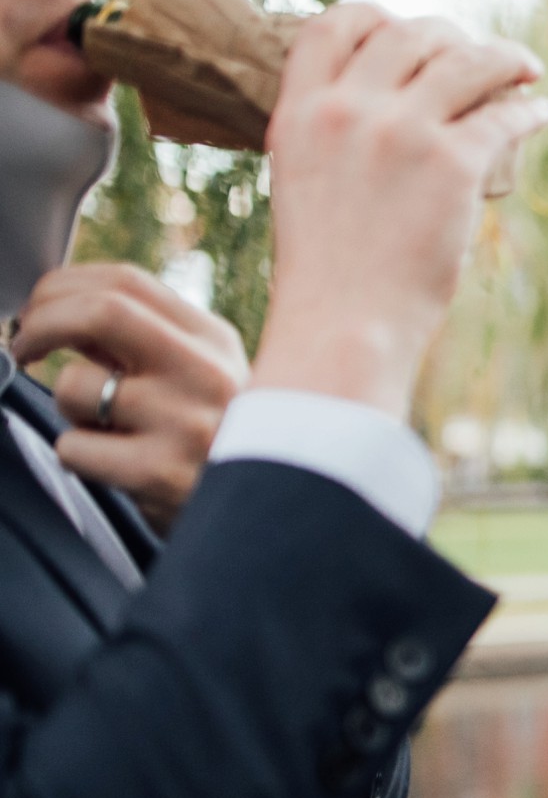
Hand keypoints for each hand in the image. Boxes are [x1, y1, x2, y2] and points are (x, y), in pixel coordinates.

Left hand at [13, 263, 246, 531]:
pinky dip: (79, 457)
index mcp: (214, 341)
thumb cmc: (217, 443)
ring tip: (109, 432)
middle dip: (41, 322)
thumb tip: (58, 310)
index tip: (36, 312)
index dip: (61, 289)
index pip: (126, 283)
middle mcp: (206, 373)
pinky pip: (73, 448)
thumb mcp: (199, 379)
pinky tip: (119, 469)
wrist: (273, 514)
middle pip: (100, 312)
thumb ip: (140, 343)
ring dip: (69, 409)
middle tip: (23, 347)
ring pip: (74, 388)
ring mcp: (185, 424)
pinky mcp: (160, 475)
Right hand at [252, 5, 547, 419]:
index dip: (377, 16)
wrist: (344, 323)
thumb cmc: (329, 271)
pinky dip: (527, 110)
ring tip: (527, 70)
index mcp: (301, 111)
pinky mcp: (453, 163)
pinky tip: (538, 113)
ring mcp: (402, 132)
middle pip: (410, 35)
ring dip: (505, 59)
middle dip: (452, 37)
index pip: (334, 26)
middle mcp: (349, 109)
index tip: (409, 30)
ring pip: (467, 62)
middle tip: (480, 55)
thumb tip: (385, 109)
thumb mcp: (304, 182)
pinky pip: (503, 115)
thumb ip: (332, 136)